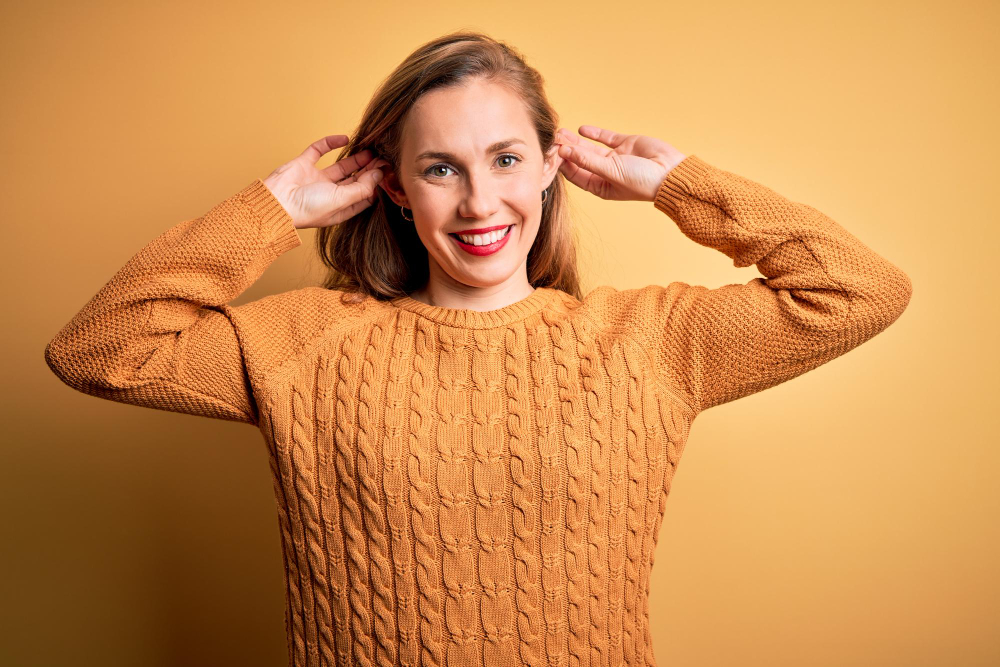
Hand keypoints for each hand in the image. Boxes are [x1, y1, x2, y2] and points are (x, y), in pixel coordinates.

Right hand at [262, 134, 389, 228]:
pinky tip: (344, 139)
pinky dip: (331, 143)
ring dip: (355, 158)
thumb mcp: (341, 200)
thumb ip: (361, 188)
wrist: (275, 201)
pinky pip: (319, 151)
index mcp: (339, 208)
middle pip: (354, 180)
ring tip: (370, 149)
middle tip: (382, 157)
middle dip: (368, 170)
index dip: (375, 185)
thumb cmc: (306, 208)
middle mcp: (329, 194)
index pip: (363, 196)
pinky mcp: (304, 165)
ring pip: (341, 166)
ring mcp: (316, 179)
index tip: (387, 172)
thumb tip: (379, 174)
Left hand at [554, 126, 687, 201]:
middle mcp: (606, 173)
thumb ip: (586, 160)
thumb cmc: (642, 181)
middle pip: (580, 160)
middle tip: (553, 139)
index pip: (576, 175)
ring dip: (576, 141)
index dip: (563, 164)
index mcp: (601, 187)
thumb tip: (564, 151)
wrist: (671, 172)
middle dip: (567, 150)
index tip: (551, 154)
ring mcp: (615, 158)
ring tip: (561, 132)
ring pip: (590, 148)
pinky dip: (594, 134)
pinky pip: (605, 138)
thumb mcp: (610, 172)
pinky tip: (581, 129)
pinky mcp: (625, 145)